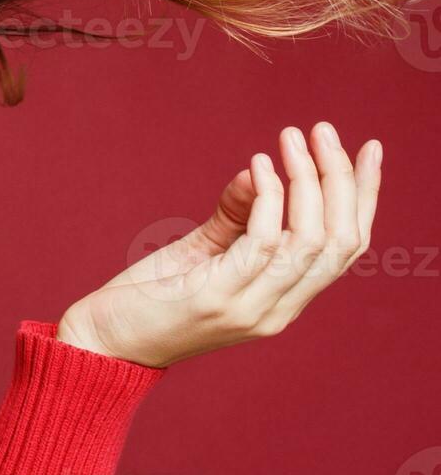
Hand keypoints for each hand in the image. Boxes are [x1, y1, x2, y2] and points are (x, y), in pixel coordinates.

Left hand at [56, 122, 380, 368]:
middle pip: (338, 241)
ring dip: (306, 180)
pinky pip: (263, 243)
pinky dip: (269, 199)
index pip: (346, 247)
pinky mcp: (217, 300)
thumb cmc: (150, 297)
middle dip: (341, 180)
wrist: (103, 343)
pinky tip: (260, 167)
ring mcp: (250, 309)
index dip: (364, 197)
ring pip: (309, 239)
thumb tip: (263, 169)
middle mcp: (277, 310)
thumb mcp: (200, 251)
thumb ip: (236, 218)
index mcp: (282, 300)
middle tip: (323, 132)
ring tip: (291, 139)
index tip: (370, 148)